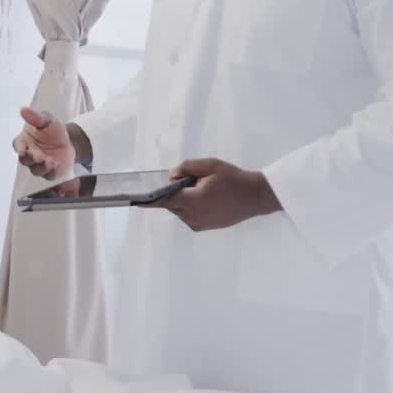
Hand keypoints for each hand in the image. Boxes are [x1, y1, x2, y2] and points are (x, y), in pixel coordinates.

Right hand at [11, 107, 75, 179]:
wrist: (69, 141)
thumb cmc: (53, 130)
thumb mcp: (47, 120)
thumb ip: (35, 117)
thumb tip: (23, 109)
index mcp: (25, 140)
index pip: (17, 145)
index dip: (19, 148)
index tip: (22, 150)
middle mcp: (29, 154)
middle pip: (24, 160)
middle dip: (30, 159)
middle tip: (38, 156)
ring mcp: (38, 165)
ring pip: (36, 170)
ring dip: (42, 167)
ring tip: (50, 161)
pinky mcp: (49, 172)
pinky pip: (49, 175)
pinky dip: (52, 172)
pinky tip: (58, 166)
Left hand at [151, 158, 281, 230]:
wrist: (256, 196)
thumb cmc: (234, 179)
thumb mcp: (210, 165)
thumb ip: (187, 168)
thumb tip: (171, 176)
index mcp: (192, 201)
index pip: (164, 200)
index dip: (150, 198)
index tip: (136, 198)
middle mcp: (192, 216)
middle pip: (171, 205)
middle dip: (173, 193)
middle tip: (189, 181)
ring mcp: (198, 224)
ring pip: (180, 211)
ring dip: (183, 200)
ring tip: (202, 188)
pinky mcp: (204, 227)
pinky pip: (189, 216)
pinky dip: (190, 207)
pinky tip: (205, 197)